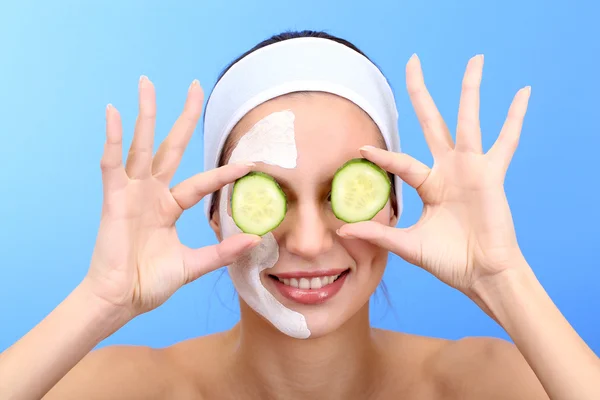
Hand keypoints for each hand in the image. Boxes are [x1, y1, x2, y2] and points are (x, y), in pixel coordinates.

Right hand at [84, 76, 259, 317]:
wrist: (121, 301)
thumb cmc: (150, 283)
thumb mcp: (194, 265)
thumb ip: (222, 251)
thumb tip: (256, 239)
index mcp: (170, 207)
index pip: (202, 182)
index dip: (225, 173)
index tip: (251, 163)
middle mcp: (152, 193)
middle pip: (171, 147)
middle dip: (183, 117)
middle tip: (194, 86)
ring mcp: (132, 193)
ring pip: (141, 145)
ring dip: (145, 114)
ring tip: (147, 83)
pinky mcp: (113, 198)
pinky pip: (112, 163)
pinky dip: (111, 138)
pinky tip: (113, 113)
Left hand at [337, 54, 531, 293]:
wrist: (481, 275)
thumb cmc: (449, 260)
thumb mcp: (407, 245)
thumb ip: (378, 233)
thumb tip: (342, 232)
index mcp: (429, 185)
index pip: (401, 162)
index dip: (382, 156)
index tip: (361, 150)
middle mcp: (448, 170)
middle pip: (431, 121)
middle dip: (421, 93)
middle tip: (412, 61)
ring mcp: (470, 169)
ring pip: (467, 121)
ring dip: (470, 90)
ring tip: (475, 59)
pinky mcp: (490, 174)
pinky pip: (506, 142)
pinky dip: (516, 118)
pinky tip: (523, 93)